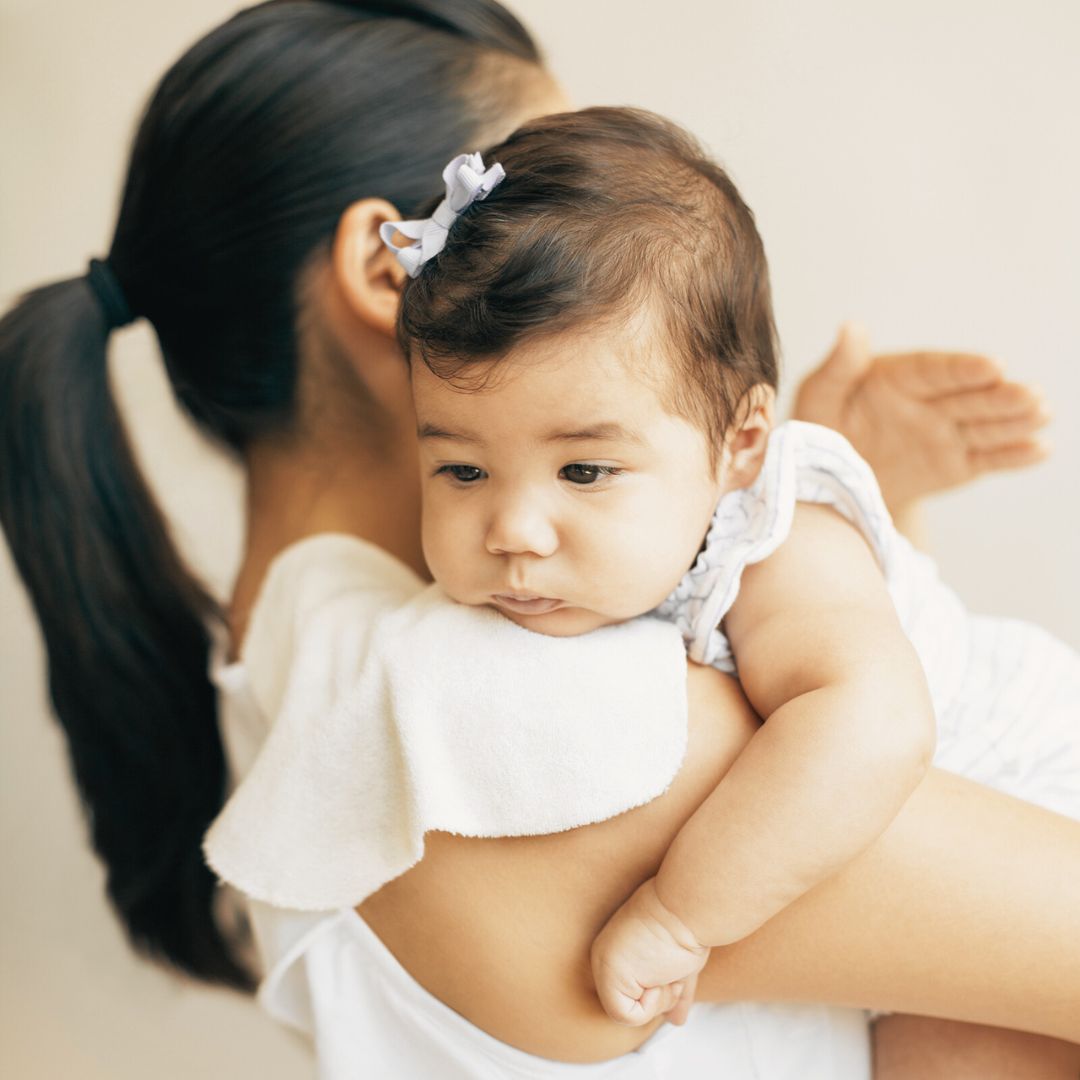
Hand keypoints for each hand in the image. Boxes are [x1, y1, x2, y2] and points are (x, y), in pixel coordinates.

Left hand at [590, 877, 709, 1027]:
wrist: (687, 908)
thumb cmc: (686, 928)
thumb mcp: (675, 964)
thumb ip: (670, 990)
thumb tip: (676, 1020)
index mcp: (615, 949)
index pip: (633, 992)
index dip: (661, 992)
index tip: (674, 971)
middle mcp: (604, 956)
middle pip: (632, 1004)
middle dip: (661, 996)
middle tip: (672, 969)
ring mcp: (602, 964)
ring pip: (630, 1014)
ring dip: (660, 998)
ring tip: (667, 964)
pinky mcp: (608, 975)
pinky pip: (628, 1016)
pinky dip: (652, 1004)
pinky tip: (658, 972)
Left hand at [793, 323, 1050, 514]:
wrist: (830, 481)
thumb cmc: (819, 429)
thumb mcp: (818, 398)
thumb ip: (838, 367)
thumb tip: (851, 326)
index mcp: (900, 377)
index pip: (936, 371)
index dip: (963, 370)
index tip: (992, 367)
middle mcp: (930, 401)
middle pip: (970, 397)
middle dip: (1001, 396)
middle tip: (1031, 396)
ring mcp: (946, 432)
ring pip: (985, 426)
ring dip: (1015, 421)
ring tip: (1041, 414)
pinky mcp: (955, 464)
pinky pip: (985, 459)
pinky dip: (1012, 457)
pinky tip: (1040, 450)